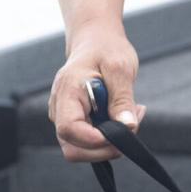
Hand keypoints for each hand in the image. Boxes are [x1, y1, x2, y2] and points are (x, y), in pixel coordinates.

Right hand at [48, 23, 146, 161]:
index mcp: (67, 92)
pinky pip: (89, 142)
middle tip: (131, 125)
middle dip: (104, 148)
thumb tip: (127, 126)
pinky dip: (109, 139)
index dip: (94, 140)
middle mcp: (60, 108)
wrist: (95, 41)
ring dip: (109, 145)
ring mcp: (65, 117)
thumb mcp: (120, 68)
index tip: (120, 132)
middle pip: (72, 149)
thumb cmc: (106, 49)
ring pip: (82, 150)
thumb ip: (122, 99)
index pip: (70, 130)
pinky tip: (122, 119)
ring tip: (130, 118)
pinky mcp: (75, 122)